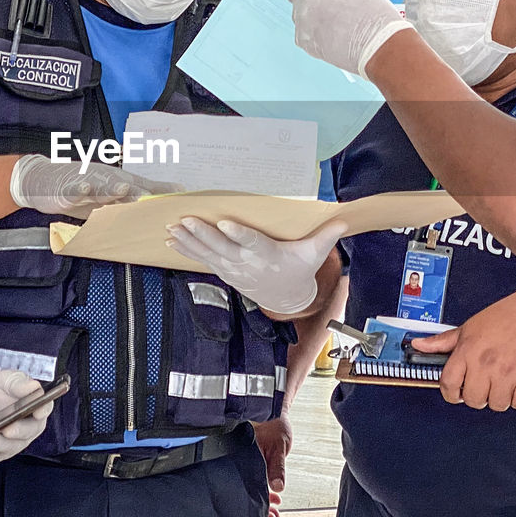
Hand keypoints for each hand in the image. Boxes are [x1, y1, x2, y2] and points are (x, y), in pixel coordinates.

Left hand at [0, 370, 51, 464]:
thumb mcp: (6, 379)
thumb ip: (19, 383)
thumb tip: (33, 386)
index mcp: (36, 407)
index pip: (45, 408)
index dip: (43, 410)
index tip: (38, 411)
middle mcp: (29, 427)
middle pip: (29, 432)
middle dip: (18, 431)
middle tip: (8, 429)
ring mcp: (14, 443)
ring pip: (10, 447)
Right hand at [9, 154, 181, 218]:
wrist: (46, 180)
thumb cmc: (83, 187)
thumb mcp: (113, 192)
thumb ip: (142, 192)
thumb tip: (174, 193)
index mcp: (119, 182)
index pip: (144, 188)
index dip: (161, 193)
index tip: (181, 197)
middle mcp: (106, 180)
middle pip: (126, 187)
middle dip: (141, 192)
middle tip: (156, 199)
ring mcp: (86, 183)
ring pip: (101, 186)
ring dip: (112, 187)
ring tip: (124, 189)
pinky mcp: (67, 189)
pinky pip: (73, 189)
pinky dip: (79, 188)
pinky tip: (84, 188)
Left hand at [165, 218, 347, 314]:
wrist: (287, 296)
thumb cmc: (300, 268)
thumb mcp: (314, 254)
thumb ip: (326, 236)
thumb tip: (344, 220)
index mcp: (268, 255)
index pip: (253, 243)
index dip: (239, 235)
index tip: (225, 224)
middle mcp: (247, 263)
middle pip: (222, 248)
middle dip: (203, 235)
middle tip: (186, 220)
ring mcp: (233, 269)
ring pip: (208, 254)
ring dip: (188, 241)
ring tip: (171, 229)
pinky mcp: (224, 271)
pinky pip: (202, 259)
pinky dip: (187, 250)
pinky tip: (171, 240)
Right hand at [252, 414, 292, 516]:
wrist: (272, 409)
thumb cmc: (273, 424)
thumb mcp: (278, 447)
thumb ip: (277, 467)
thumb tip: (277, 486)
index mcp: (246, 459)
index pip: (248, 486)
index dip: (259, 503)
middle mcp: (245, 462)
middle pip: (249, 489)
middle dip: (262, 506)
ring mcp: (249, 462)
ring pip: (253, 485)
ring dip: (264, 498)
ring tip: (275, 508)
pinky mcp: (254, 461)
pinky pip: (257, 479)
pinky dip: (266, 488)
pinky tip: (274, 493)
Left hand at [284, 0, 411, 77]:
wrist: (376, 42)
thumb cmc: (372, 15)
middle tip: (322, 6)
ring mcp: (301, 20)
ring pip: (299, 17)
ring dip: (311, 19)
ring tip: (334, 26)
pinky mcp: (303, 41)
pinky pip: (303, 36)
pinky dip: (314, 37)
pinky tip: (332, 38)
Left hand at [409, 288, 515, 411]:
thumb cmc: (502, 319)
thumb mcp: (466, 328)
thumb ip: (441, 342)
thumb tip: (418, 344)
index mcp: (466, 351)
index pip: (448, 385)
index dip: (451, 393)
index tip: (457, 392)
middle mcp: (484, 363)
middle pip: (473, 400)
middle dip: (477, 396)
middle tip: (484, 385)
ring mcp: (506, 372)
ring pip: (497, 404)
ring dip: (499, 398)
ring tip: (502, 383)